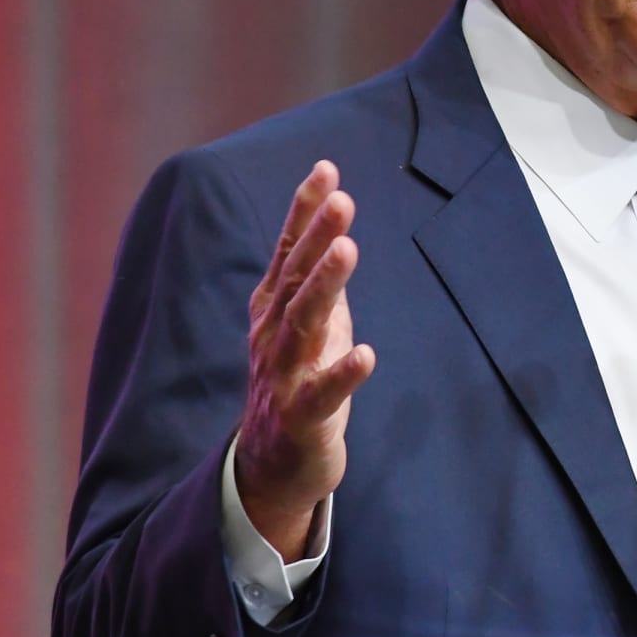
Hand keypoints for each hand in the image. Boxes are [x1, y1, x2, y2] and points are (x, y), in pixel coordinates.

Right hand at [235, 161, 375, 560]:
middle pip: (296, 280)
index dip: (304, 211)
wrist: (271, 467)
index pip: (287, 252)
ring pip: (304, 325)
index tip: (325, 169)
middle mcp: (273, 336)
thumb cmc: (296, 387)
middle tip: (342, 200)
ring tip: (348, 250)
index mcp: (273, 310)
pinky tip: (366, 354)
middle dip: (317, 238)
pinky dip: (342, 374)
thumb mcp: (308, 327)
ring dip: (326, 287)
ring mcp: (283, 376)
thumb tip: (335, 232)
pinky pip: (322, 394)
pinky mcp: (301, 418)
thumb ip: (317, 283)